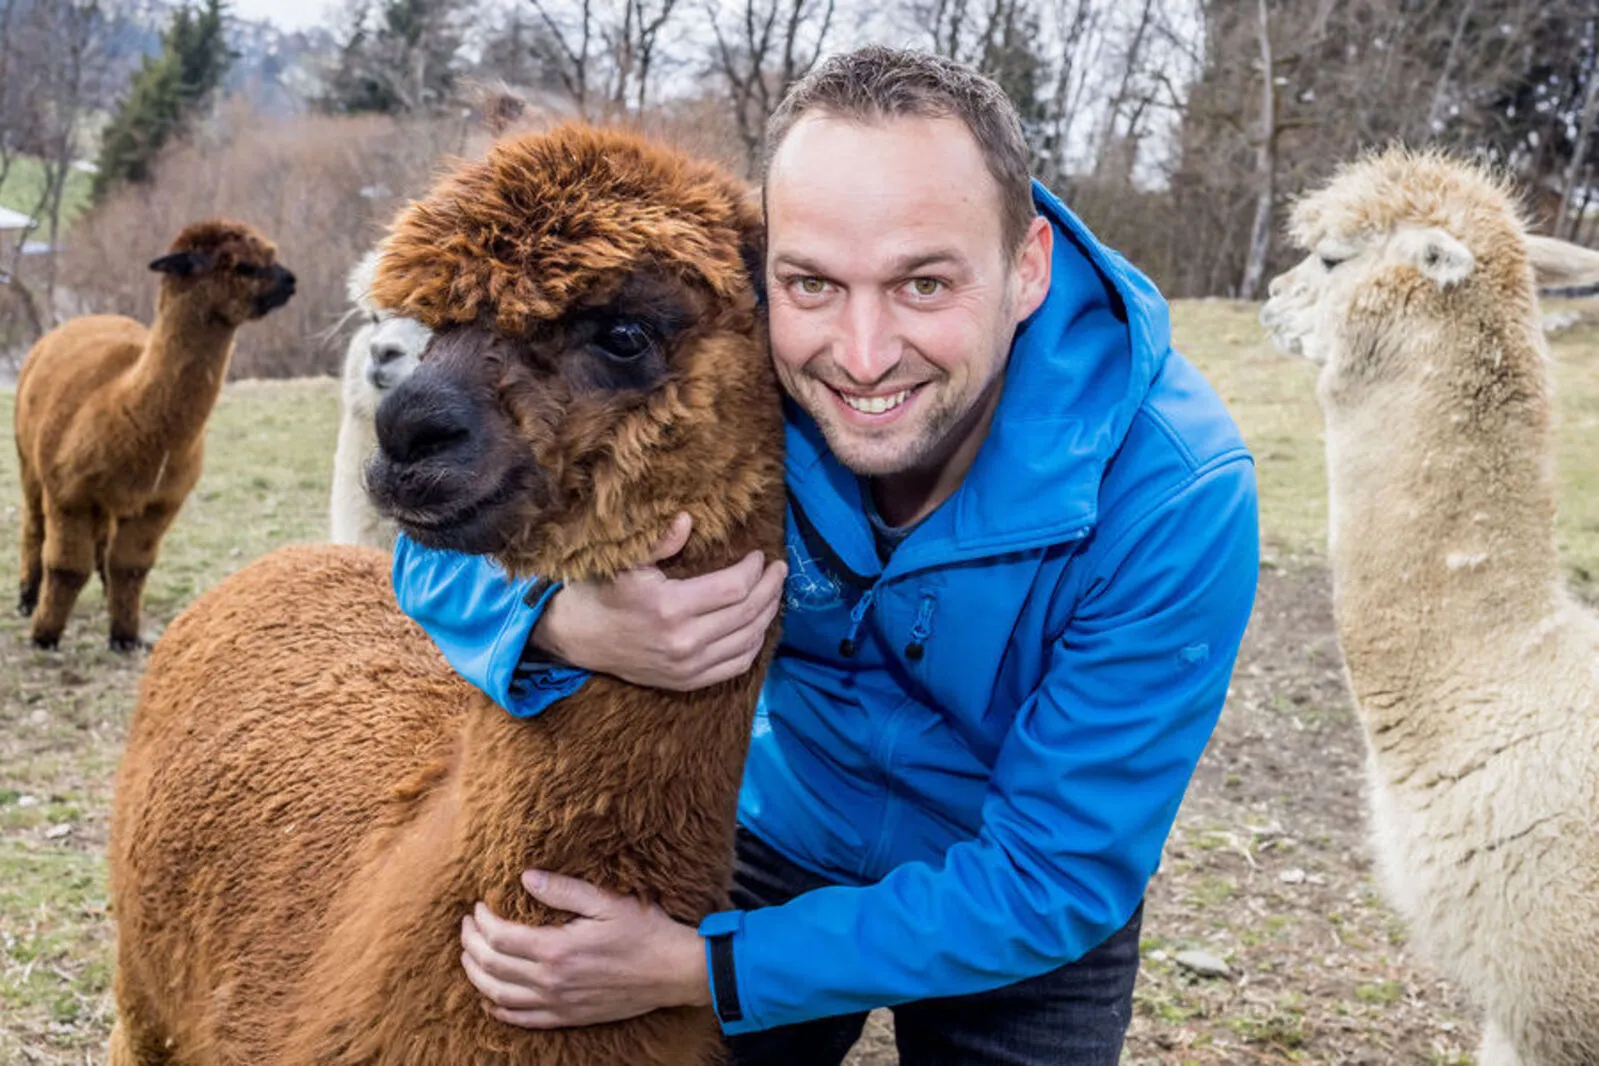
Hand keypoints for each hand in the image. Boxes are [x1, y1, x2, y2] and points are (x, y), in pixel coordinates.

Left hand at [460, 870, 710, 1028]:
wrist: (674, 971)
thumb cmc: (644, 931)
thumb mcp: (606, 901)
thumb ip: (563, 890)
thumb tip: (526, 876)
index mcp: (557, 949)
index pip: (500, 937)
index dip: (481, 921)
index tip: (477, 907)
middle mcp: (551, 981)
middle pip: (492, 966)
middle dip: (471, 944)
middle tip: (466, 926)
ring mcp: (558, 1003)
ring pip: (500, 995)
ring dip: (477, 975)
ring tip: (469, 956)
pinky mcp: (569, 1016)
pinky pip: (523, 1019)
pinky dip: (500, 1009)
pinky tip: (490, 999)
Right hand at [532, 513, 785, 690]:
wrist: (578, 638)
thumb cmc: (602, 592)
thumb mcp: (625, 561)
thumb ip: (660, 542)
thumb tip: (688, 519)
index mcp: (670, 607)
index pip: (734, 588)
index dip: (755, 570)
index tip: (760, 555)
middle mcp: (684, 641)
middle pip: (748, 613)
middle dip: (771, 588)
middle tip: (779, 570)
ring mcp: (688, 666)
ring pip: (749, 640)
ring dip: (768, 614)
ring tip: (774, 593)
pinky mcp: (688, 681)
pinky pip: (736, 665)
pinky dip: (755, 644)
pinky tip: (758, 625)